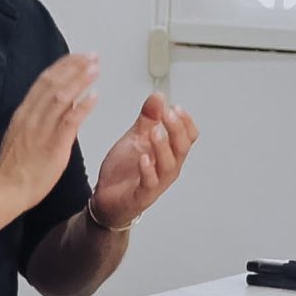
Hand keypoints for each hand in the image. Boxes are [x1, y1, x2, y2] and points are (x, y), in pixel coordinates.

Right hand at [0, 53, 100, 209]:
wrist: (6, 190)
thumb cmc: (14, 168)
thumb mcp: (21, 135)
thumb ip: (37, 119)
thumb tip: (56, 106)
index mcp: (23, 114)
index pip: (43, 82)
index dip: (62, 67)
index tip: (77, 57)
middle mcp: (31, 117)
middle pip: (53, 84)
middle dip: (74, 67)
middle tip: (91, 56)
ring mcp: (41, 130)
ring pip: (61, 97)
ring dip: (79, 80)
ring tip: (95, 69)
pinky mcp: (53, 145)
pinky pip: (69, 121)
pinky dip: (82, 107)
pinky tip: (94, 96)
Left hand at [89, 92, 198, 228]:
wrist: (106, 198)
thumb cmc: (124, 170)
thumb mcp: (135, 138)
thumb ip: (148, 119)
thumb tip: (159, 96)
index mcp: (169, 152)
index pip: (188, 136)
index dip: (185, 121)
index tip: (175, 107)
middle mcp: (168, 167)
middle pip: (182, 147)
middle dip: (176, 129)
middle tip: (167, 114)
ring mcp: (157, 182)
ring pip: (169, 164)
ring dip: (162, 146)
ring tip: (155, 132)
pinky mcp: (142, 194)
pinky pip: (150, 183)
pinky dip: (148, 170)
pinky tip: (143, 158)